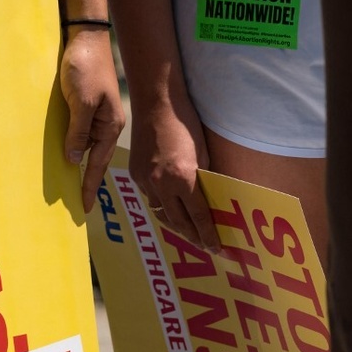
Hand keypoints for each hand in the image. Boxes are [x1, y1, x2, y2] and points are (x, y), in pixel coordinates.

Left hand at [59, 27, 124, 211]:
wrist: (85, 36)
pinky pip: (79, 133)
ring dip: (79, 165)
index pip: (98, 164)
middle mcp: (106, 125)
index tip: (85, 207)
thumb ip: (78, 132)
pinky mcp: (85, 107)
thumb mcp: (82, 102)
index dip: (90, 186)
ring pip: (86, 147)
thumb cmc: (85, 67)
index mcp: (110, 126)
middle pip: (95, 159)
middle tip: (79, 205)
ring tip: (70, 187)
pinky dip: (73, 146)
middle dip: (87, 181)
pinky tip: (66, 155)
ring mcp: (97, 116)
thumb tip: (75, 159)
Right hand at [128, 92, 220, 251]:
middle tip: (204, 246)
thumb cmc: (185, 123)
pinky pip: (150, 198)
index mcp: (182, 178)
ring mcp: (145, 180)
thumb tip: (209, 199)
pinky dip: (162, 205)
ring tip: (188, 232)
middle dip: (192, 236)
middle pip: (178, 222)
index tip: (216, 247)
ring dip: (175, 224)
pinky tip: (170, 208)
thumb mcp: (203, 153)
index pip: (198, 216)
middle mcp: (161, 184)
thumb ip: (204, 178)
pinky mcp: (135, 174)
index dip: (208, 234)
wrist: (156, 103)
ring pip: (161, 212)